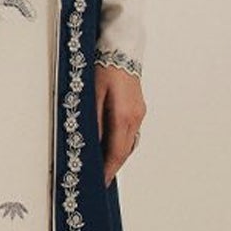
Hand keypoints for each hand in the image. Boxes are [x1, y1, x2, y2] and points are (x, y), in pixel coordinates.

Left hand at [95, 64, 144, 185]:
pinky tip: (110, 143)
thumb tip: (91, 145)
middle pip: (124, 151)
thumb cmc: (103, 66)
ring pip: (129, 142)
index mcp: (124, 116)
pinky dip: (121, 142)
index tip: (99, 184)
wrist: (120, 47)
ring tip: (101, 165)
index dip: (108, 171)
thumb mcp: (92, 94)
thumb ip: (93, 121)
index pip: (116, 153)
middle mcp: (135, 117)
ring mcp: (139, 112)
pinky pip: (130, 132)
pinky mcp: (138, 107)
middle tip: (97, 180)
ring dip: (116, 155)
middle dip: (111, 167)